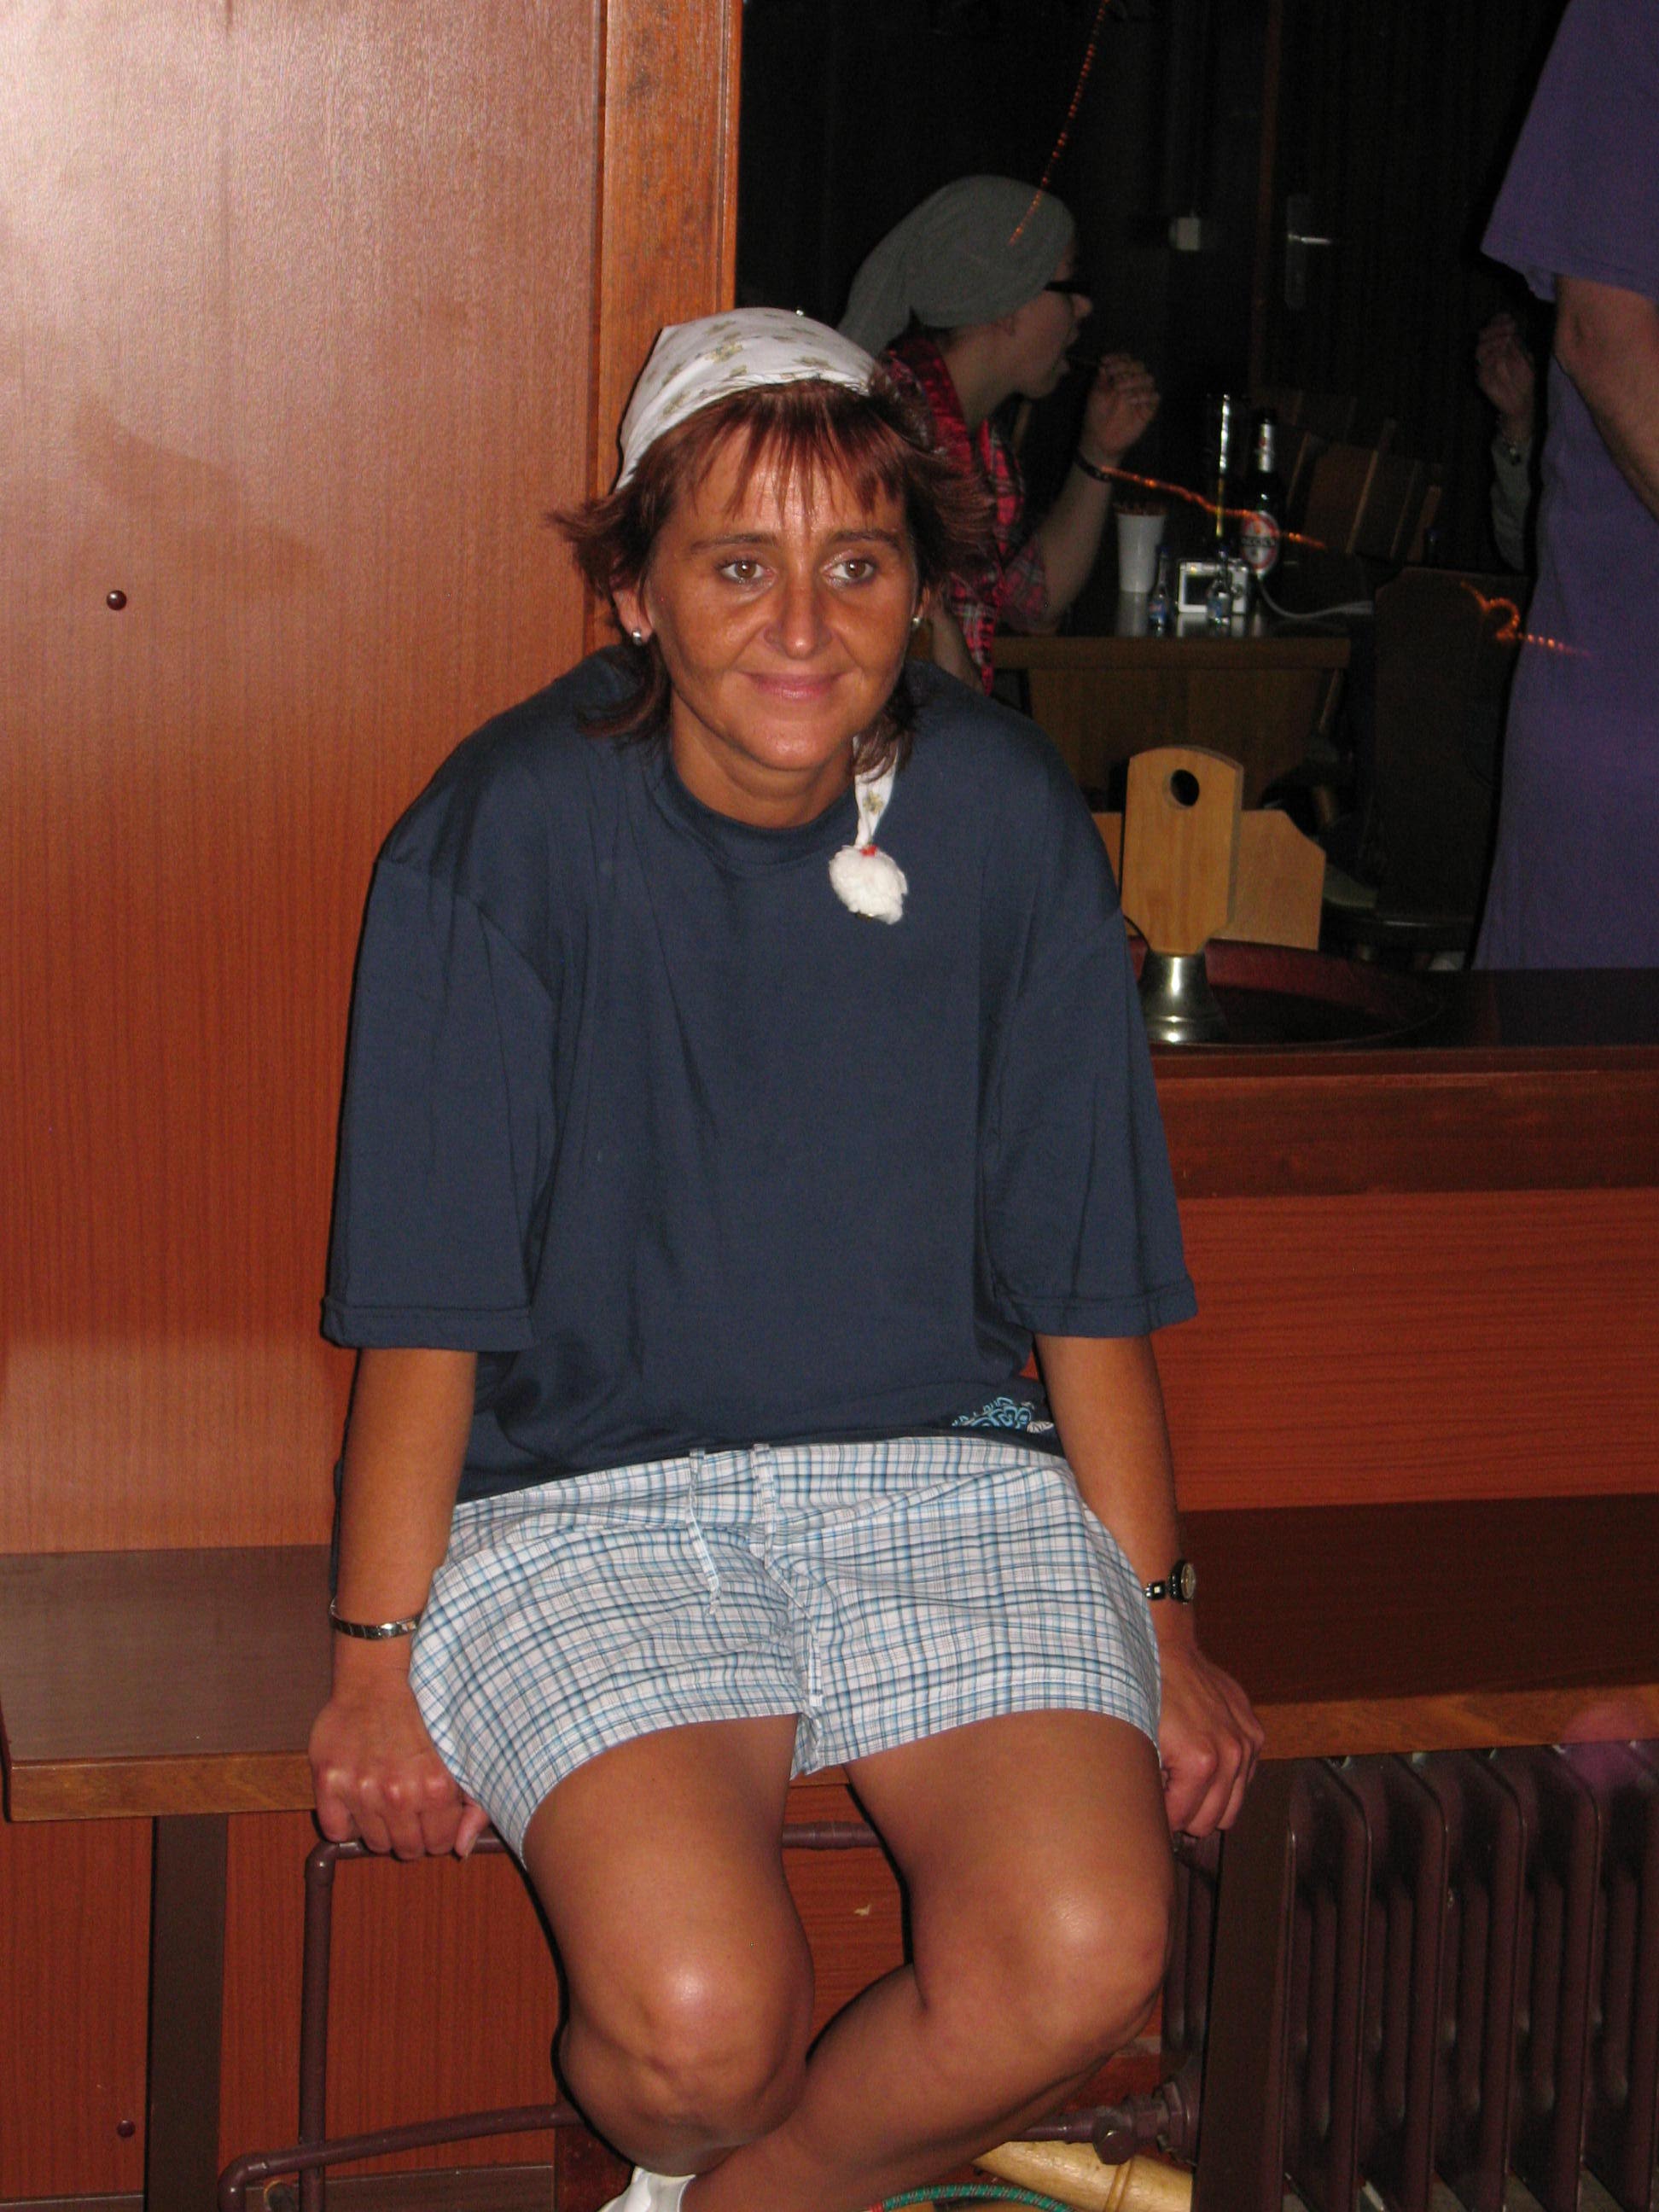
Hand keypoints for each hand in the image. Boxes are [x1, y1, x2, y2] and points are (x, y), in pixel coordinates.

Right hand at [310, 1658, 489, 1859]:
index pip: (441, 1845)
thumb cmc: (423, 1714)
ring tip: (385, 1799)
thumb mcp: (461, 1754)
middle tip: (408, 1810)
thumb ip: (475, 1804)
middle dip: (412, 1835)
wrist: (376, 1681)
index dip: (439, 1833)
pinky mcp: (329, 1782)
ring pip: (373, 1844)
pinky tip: (358, 1800)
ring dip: (380, 1828)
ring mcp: (360, 1790)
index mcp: (436, 1787)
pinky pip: (336, 1830)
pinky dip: (347, 1822)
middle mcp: (398, 1793)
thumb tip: (462, 1850)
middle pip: (406, 1849)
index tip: (433, 1819)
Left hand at [1079, 354, 1159, 470]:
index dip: (1117, 358)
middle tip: (1115, 382)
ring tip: (1123, 394)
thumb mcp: (1095, 394)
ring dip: (1135, 382)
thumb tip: (1104, 364)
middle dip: (1126, 370)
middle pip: (1138, 366)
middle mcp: (1132, 383)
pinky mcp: (1148, 409)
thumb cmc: (1096, 416)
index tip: (1104, 362)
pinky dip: (1145, 396)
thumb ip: (1102, 379)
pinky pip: (1155, 397)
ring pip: (1148, 379)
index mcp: (1119, 377)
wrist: (1100, 439)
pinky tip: (1133, 401)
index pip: (1125, 360)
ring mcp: (1141, 395)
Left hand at [1154, 1637, 1263, 1836]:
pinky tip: (1202, 1760)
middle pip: (1212, 1820)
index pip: (1183, 1820)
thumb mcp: (1137, 1743)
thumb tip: (1147, 1821)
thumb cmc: (1145, 1693)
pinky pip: (1244, 1779)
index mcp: (1201, 1762)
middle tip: (1164, 1791)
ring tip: (1182, 1780)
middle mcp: (1232, 1755)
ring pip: (1233, 1806)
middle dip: (1185, 1812)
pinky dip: (1225, 1778)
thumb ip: (1148, 1788)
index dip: (1161, 1816)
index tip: (1149, 1802)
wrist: (1165, 1649)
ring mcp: (1247, 1743)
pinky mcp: (1255, 1733)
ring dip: (1208, 1801)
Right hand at [1475, 314, 1535, 445]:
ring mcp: (1485, 367)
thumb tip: (1510, 328)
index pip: (1493, 328)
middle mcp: (1490, 354)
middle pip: (1483, 336)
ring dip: (1493, 341)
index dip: (1498, 321)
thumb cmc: (1525, 380)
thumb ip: (1517, 344)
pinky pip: (1481, 367)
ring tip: (1507, 340)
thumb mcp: (1526, 357)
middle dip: (1496, 329)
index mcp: (1500, 346)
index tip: (1509, 318)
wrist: (1522, 401)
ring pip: (1479, 349)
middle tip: (1510, 328)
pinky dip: (1490, 358)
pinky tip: (1501, 353)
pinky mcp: (1482, 379)